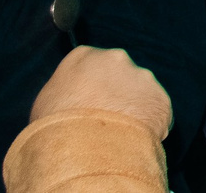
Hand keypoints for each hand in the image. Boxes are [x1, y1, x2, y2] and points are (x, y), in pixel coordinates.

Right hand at [29, 44, 171, 137]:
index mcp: (84, 56)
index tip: (89, 101)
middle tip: (105, 119)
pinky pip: (156, 112)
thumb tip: (71, 97)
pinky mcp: (160, 99)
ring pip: (139, 92)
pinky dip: (149, 125)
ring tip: (119, 135)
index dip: (90, 85)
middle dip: (115, 92)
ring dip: (133, 108)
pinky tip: (133, 141)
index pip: (90, 63)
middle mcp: (116, 59)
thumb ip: (63, 90)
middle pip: (119, 73)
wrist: (85, 149)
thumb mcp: (45, 103)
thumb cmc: (56, 128)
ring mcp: (142, 77)